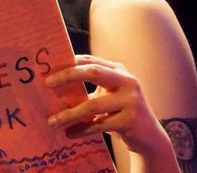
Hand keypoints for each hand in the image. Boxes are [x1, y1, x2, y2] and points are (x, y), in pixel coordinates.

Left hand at [45, 54, 168, 154]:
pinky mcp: (130, 120)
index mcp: (118, 70)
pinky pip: (99, 124)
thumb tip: (53, 85)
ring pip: (93, 105)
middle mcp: (127, 81)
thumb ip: (88, 87)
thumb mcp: (107, 94)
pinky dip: (82, 129)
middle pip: (93, 73)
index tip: (49, 68)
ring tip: (52, 121)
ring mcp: (131, 100)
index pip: (90, 60)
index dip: (69, 62)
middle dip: (67, 76)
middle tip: (47, 83)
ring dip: (69, 114)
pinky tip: (70, 133)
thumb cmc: (119, 112)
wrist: (149, 136)